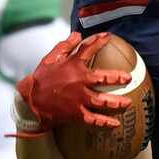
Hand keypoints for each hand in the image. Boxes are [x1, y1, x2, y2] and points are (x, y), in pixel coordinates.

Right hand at [15, 32, 131, 132]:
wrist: (29, 101)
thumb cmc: (40, 79)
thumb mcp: (50, 59)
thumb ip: (65, 46)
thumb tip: (77, 34)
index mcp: (72, 65)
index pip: (88, 49)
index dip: (99, 41)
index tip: (108, 36)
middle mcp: (79, 81)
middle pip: (103, 77)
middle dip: (118, 77)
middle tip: (128, 78)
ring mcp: (79, 98)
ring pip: (102, 101)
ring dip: (117, 102)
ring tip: (128, 103)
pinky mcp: (76, 113)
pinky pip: (94, 119)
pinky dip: (106, 123)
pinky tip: (116, 124)